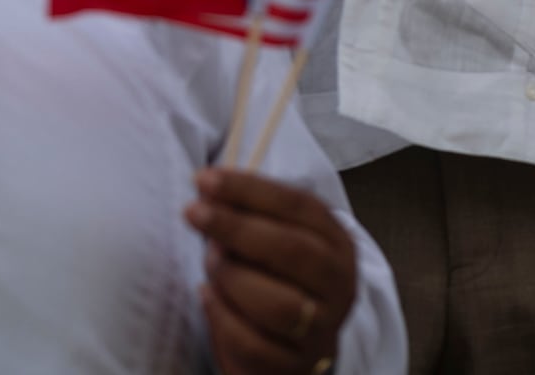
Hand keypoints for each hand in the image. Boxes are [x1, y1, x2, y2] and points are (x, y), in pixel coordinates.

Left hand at [184, 168, 356, 374]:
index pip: (299, 206)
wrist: (295, 349)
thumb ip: (253, 216)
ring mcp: (321, 330)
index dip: (250, 190)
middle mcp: (339, 286)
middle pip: (292, 251)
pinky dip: (222, 316)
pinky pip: (253, 343)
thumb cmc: (279, 281)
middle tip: (195, 213)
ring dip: (232, 277)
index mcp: (338, 244)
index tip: (206, 179)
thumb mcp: (278, 242)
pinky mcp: (295, 366)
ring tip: (209, 261)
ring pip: (278, 305)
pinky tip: (206, 296)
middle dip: (237, 227)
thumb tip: (208, 188)